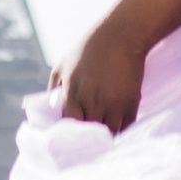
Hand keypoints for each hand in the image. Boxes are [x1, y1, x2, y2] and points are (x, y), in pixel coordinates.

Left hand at [53, 12, 149, 134]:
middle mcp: (92, 102)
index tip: (68, 137)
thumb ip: (53, 88)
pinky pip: (125, 128)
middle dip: (85, 139)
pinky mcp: (131, 104)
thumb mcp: (62, 64)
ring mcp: (113, 105)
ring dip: (104, 138)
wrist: (122, 35)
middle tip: (84, 144)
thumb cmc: (89, 48)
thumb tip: (49, 109)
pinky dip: (119, 131)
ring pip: (107, 134)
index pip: (67, 125)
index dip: (67, 134)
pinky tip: (115, 130)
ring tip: (101, 139)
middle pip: (87, 134)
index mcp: (73, 93)